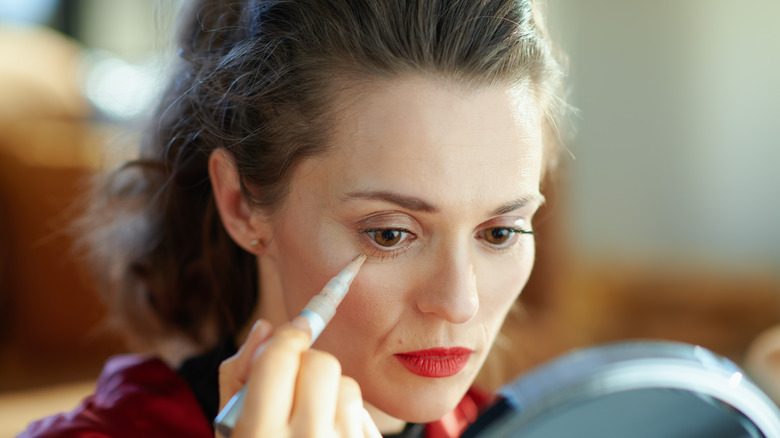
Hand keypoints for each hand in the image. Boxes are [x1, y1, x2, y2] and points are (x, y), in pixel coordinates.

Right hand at [217, 318, 382, 437]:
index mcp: (259, 436)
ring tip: (310, 423)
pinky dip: (348, 418)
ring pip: (348, 387)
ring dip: (331, 394)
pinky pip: (367, 416)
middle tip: (293, 386)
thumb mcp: (230, 432)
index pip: (280, 358)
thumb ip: (239, 379)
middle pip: (321, 364)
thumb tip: (264, 328)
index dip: (288, 335)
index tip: (293, 329)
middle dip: (307, 365)